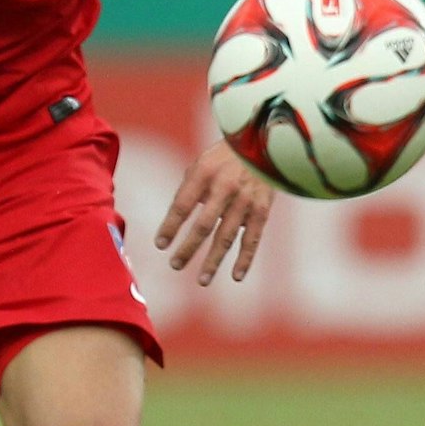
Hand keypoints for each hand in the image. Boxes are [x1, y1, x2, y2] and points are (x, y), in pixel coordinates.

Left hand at [154, 140, 275, 285]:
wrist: (264, 145)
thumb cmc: (224, 158)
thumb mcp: (201, 164)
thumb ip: (188, 190)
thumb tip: (175, 220)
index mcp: (204, 174)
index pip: (183, 205)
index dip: (170, 226)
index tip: (160, 244)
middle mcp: (224, 188)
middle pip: (203, 225)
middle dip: (188, 247)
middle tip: (175, 265)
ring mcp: (245, 201)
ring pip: (227, 236)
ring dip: (213, 260)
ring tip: (202, 280)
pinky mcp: (262, 211)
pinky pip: (252, 239)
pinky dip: (245, 259)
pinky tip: (236, 276)